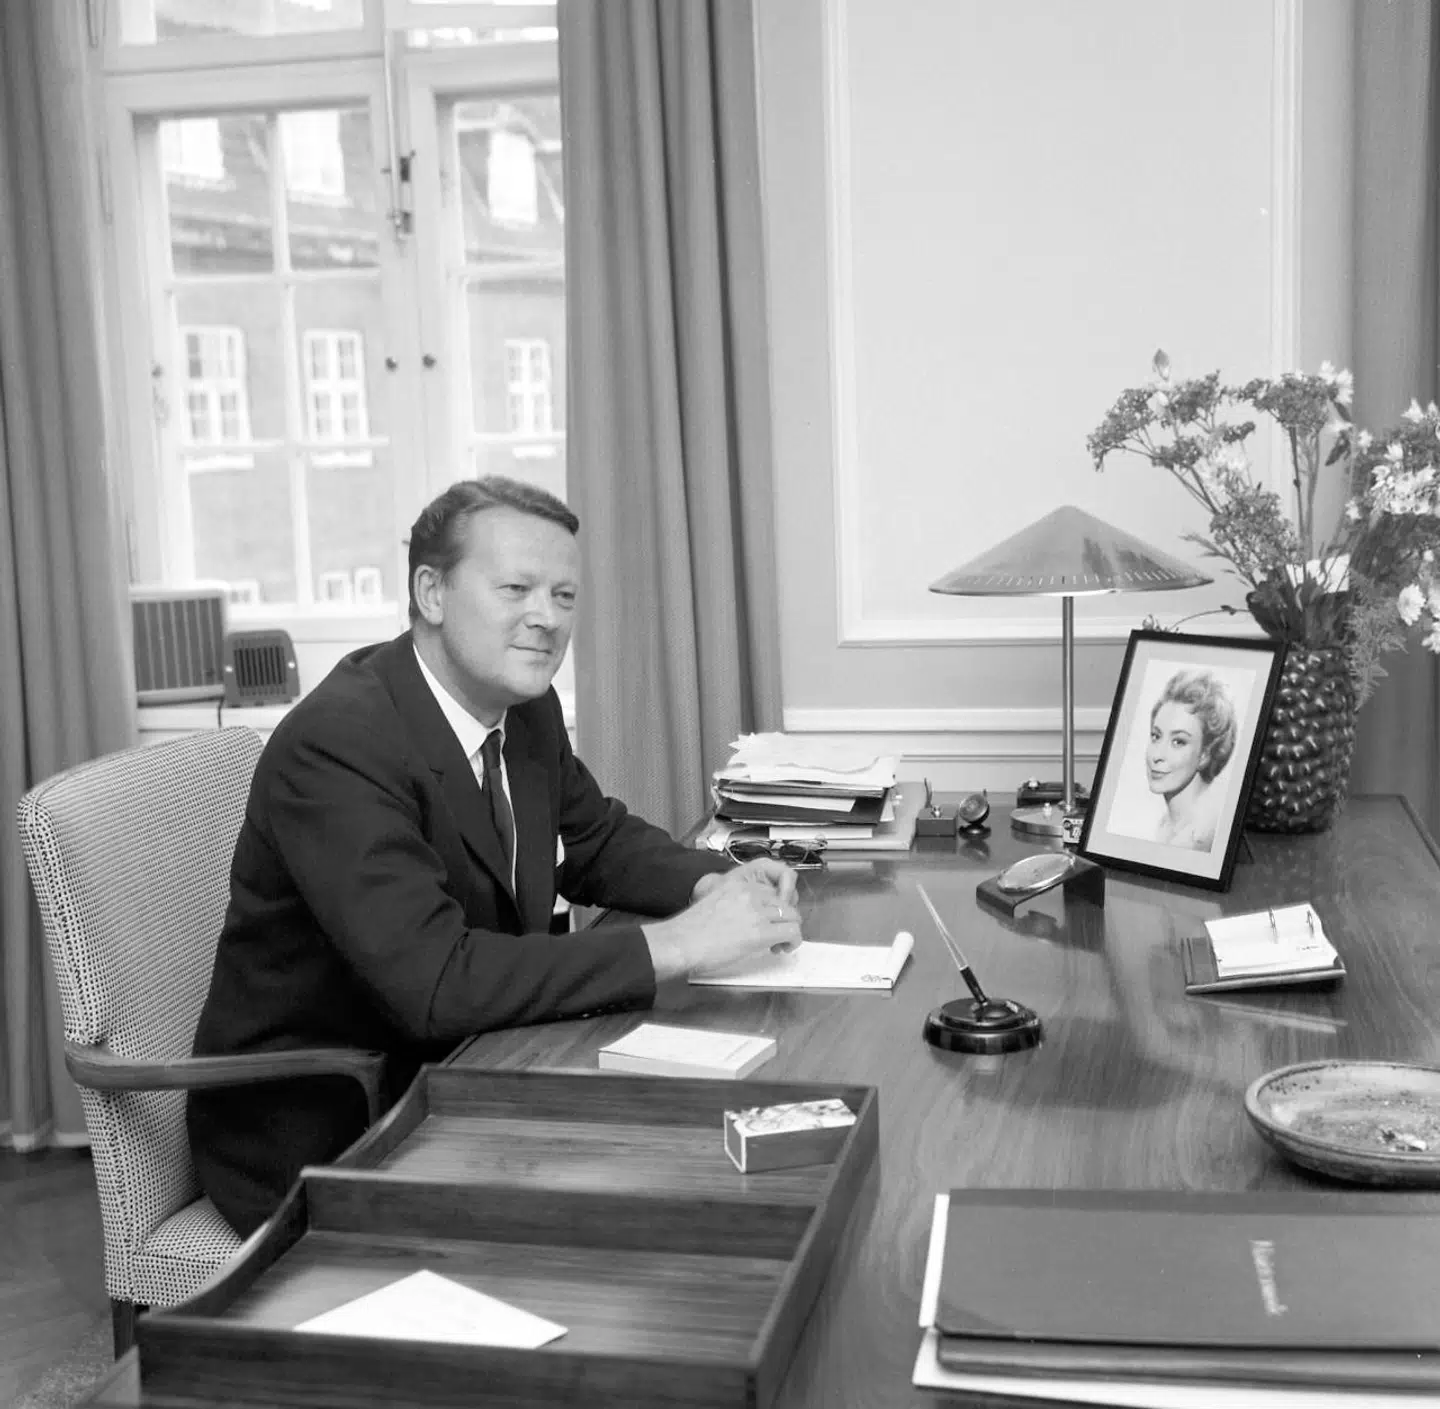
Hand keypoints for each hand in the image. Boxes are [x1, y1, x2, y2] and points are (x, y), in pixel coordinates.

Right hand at [644, 865, 803, 981]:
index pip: (771, 891)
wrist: (681, 942)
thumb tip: (747, 920)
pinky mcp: (762, 931)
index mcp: (737, 884)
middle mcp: (750, 893)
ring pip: (793, 916)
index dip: (774, 909)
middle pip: (785, 902)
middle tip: (774, 936)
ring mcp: (757, 911)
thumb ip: (734, 906)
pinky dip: (792, 942)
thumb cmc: (690, 931)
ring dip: (789, 931)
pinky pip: (793, 932)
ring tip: (777, 944)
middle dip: (784, 920)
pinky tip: (781, 949)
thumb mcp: (714, 905)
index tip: (767, 922)